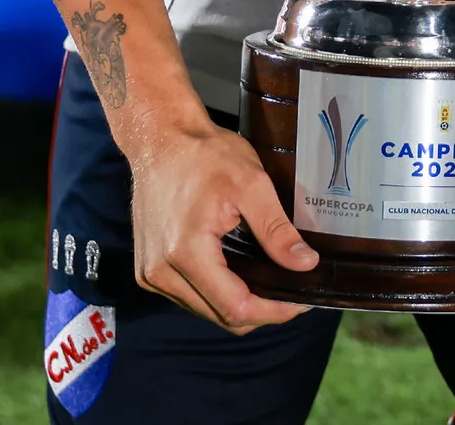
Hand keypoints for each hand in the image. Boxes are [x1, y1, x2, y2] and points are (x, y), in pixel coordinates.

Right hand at [131, 119, 317, 331]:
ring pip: (205, 310)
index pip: (236, 308)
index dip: (273, 311)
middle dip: (260, 310)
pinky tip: (237, 273)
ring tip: (268, 282)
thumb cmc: (203, 154)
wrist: (159, 139)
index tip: (302, 302)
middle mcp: (161, 273)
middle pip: (220, 316)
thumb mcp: (250, 183)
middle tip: (292, 292)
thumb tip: (306, 264)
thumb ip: (276, 229)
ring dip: (237, 303)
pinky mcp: (148, 270)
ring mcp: (151, 274)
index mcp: (186, 253)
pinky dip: (216, 292)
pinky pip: (190, 297)